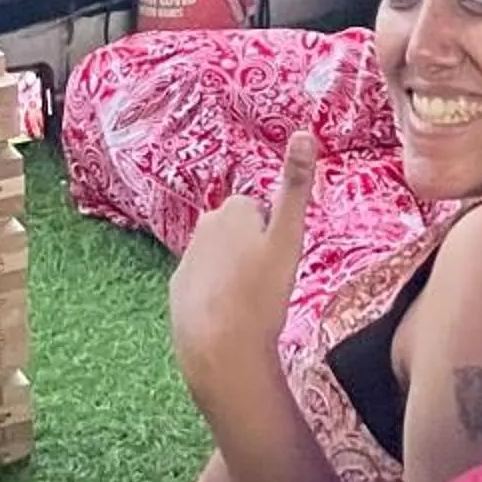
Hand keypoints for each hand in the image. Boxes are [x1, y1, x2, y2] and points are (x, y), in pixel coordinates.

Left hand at [169, 130, 314, 406]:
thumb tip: (303, 133)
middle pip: (239, 232)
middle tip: (268, 283)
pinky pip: (205, 282)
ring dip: (236, 271)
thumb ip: (296, 187)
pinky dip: (217, 293)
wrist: (218, 348)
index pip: (260, 211)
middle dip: (253, 250)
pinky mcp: (179, 287)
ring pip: (223, 256)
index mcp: (232, 210)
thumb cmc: (260, 293)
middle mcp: (204, 225)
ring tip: (251, 302)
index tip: (278, 262)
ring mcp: (188, 257)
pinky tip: (228, 315)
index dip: (273, 236)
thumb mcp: (288, 239)